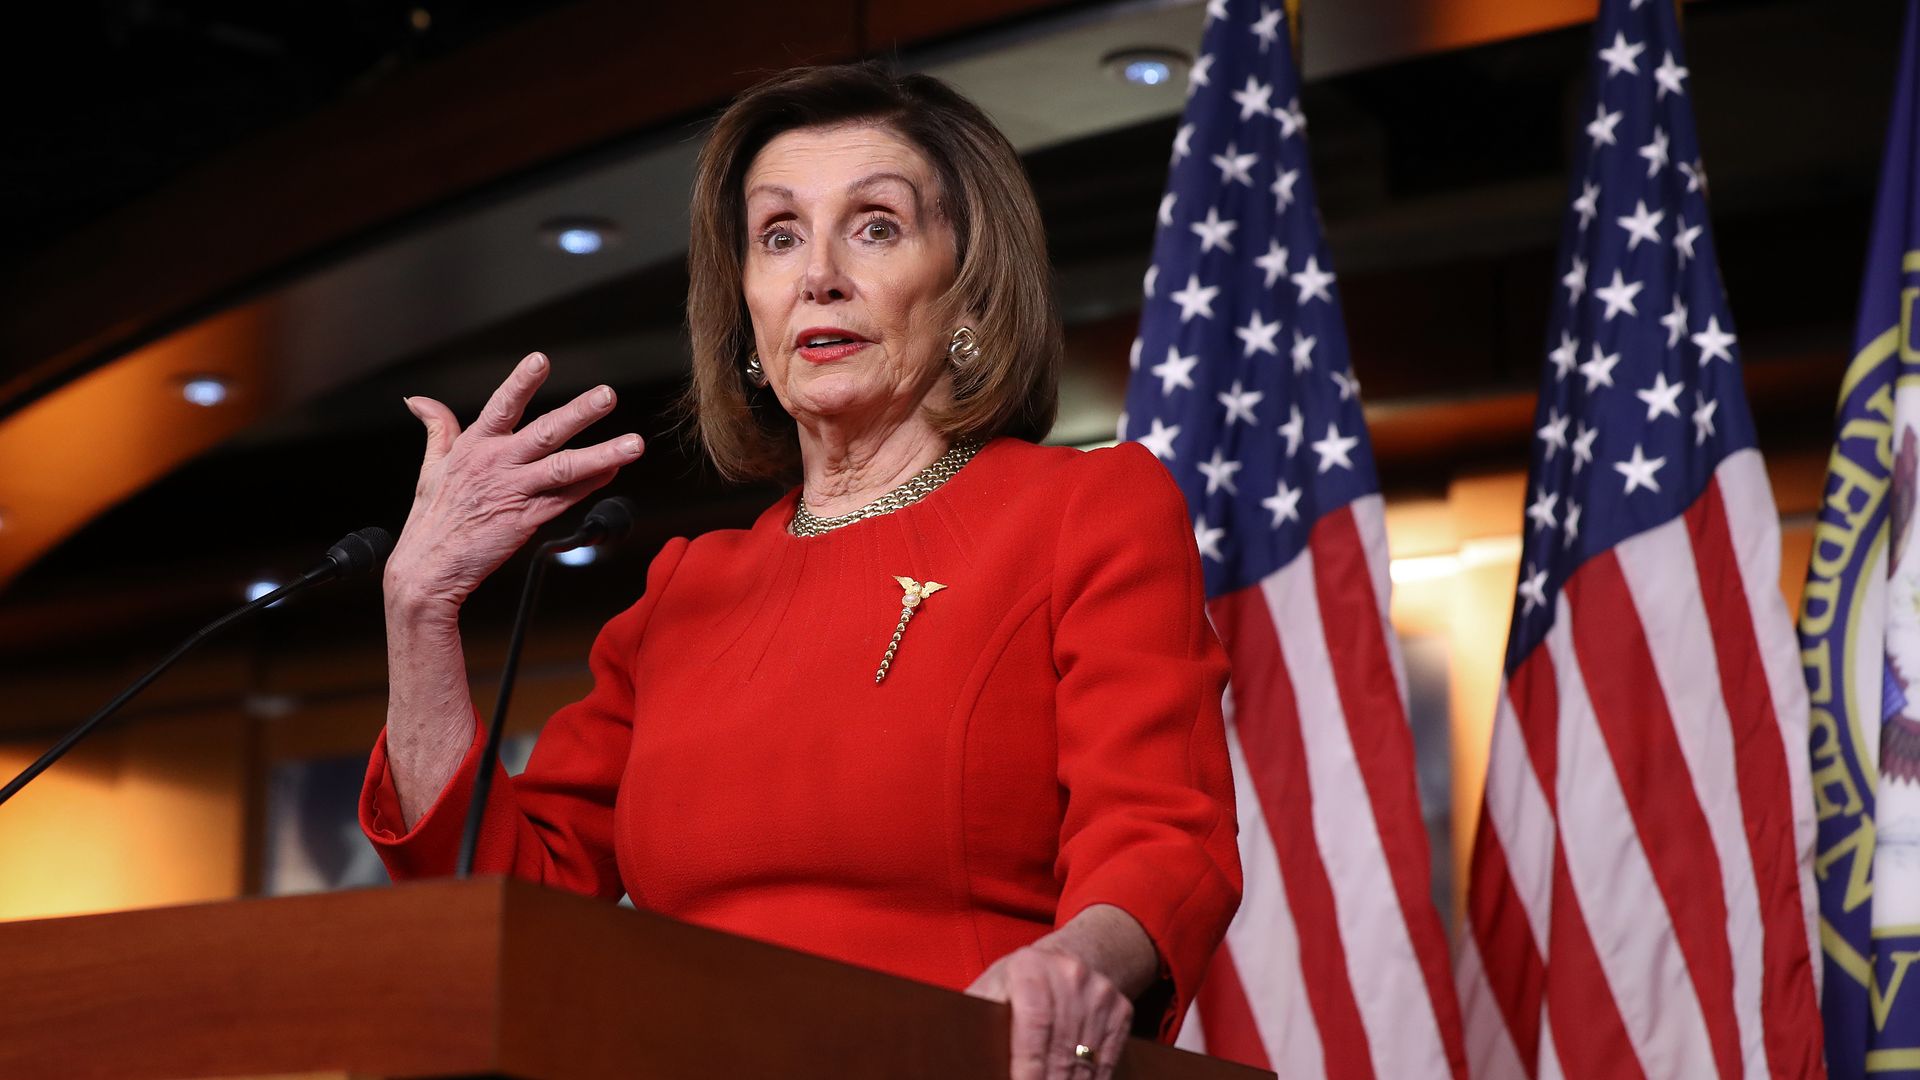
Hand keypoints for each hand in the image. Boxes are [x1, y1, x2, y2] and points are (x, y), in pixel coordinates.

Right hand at [386, 352, 643, 608]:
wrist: (428, 570)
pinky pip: (566, 499)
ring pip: (564, 467)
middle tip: (607, 395)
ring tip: (634, 443)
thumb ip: (437, 428)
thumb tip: (418, 400)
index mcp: (473, 447)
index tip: (541, 360)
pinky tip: (613, 472)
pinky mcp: (526, 520)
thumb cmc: (433, 518)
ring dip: (602, 454)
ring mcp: (513, 492)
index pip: (501, 407)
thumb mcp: (429, 467)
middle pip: (544, 432)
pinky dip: (591, 485)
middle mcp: (496, 464)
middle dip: (579, 412)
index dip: (521, 383)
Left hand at [966, 944, 1132, 1079]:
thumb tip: (955, 1056)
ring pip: (1084, 1062)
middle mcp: (1070, 976)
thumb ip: (978, 1016)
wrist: (1071, 957)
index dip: (1027, 1067)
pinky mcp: (1120, 1010)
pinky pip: (1105, 1061)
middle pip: (1059, 1050)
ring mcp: (1099, 993)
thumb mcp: (993, 988)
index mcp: (1030, 968)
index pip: (1033, 1026)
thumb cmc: (1018, 983)